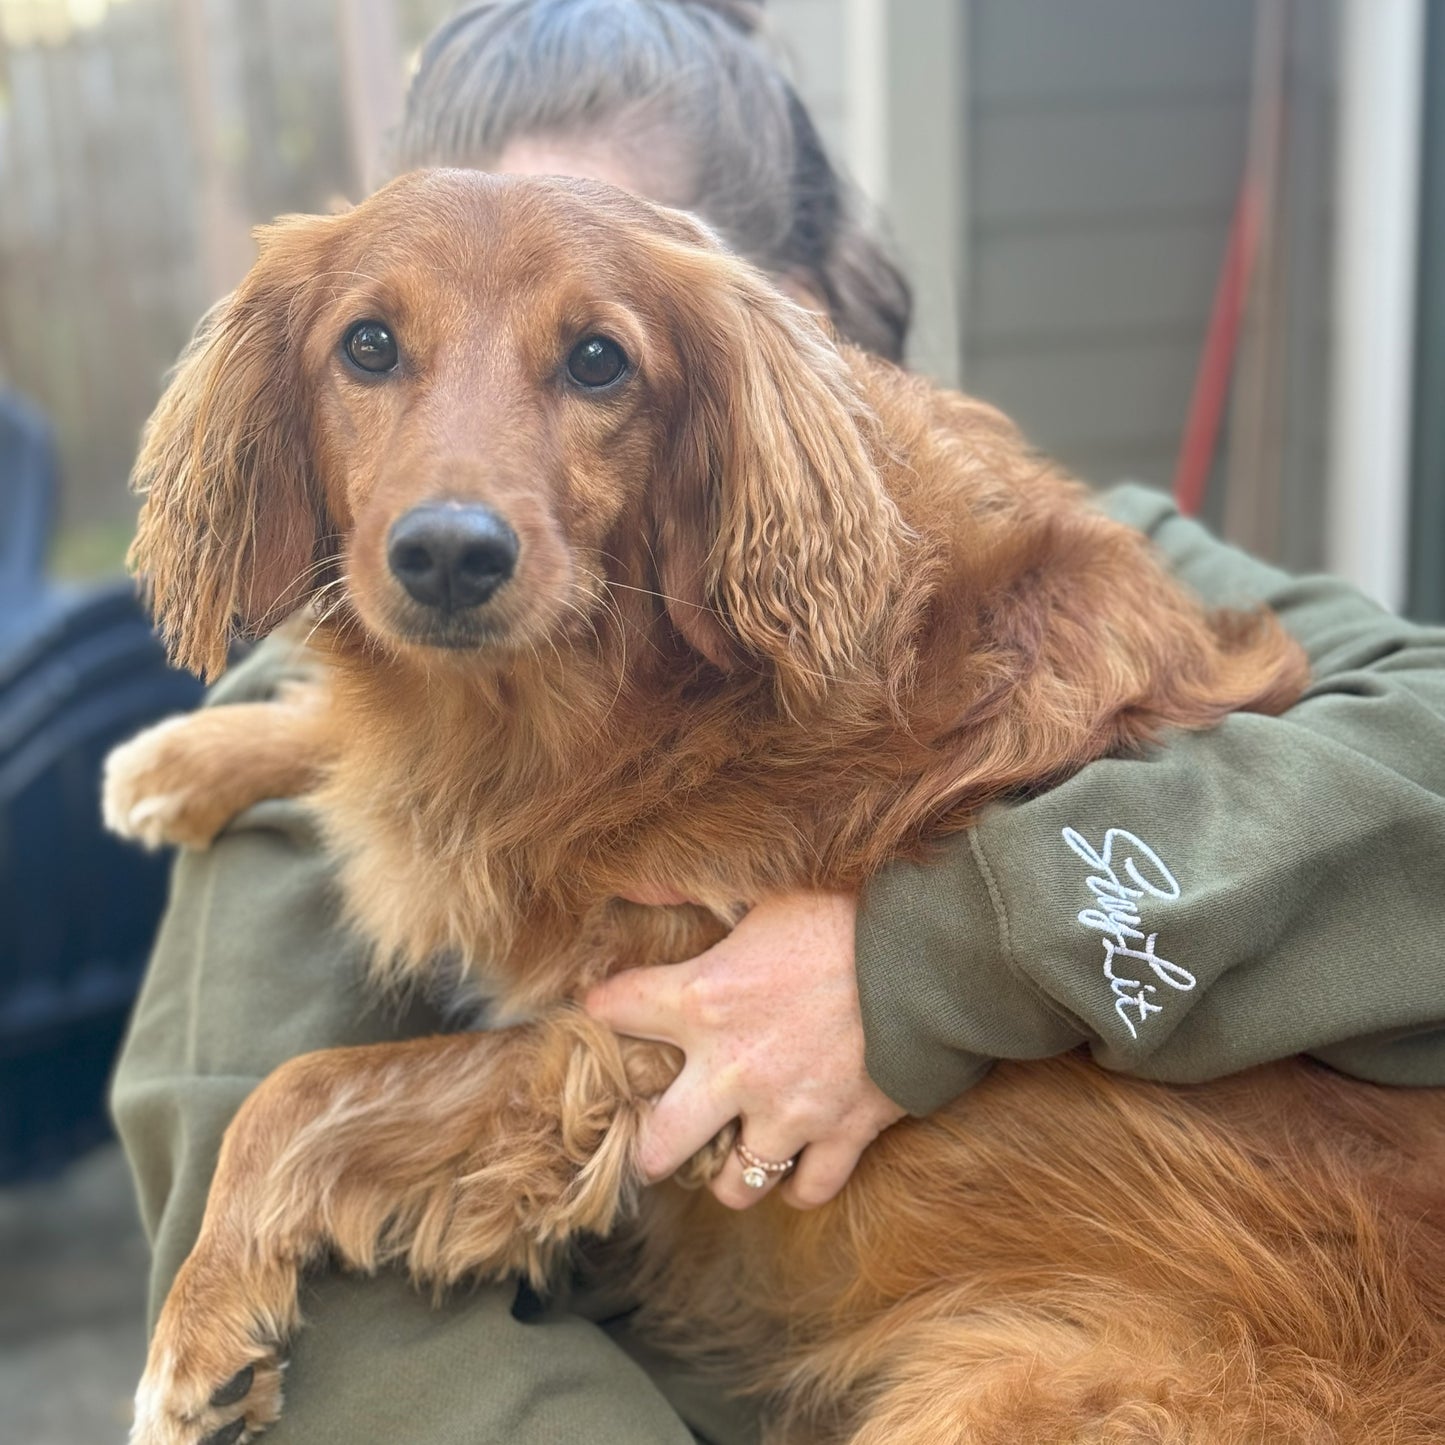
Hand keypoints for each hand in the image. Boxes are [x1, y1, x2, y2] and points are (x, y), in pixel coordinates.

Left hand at [584, 891, 905, 1208]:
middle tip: (656, 1136)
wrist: (932, 952)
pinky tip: (796, 1165)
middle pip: (659, 1145)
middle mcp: (732, 1069)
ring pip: (736, 1184)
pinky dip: (801, 1183)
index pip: (616, 1009)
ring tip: (731, 1153)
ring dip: (729, 1173)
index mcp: (702, 999)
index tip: (602, 1007)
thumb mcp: (765, 890)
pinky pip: (811, 1189)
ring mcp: (789, 1111)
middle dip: (649, 1147)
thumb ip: (696, 893)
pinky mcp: (843, 1132)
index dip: (601, 1007)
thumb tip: (635, 881)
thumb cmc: (847, 910)